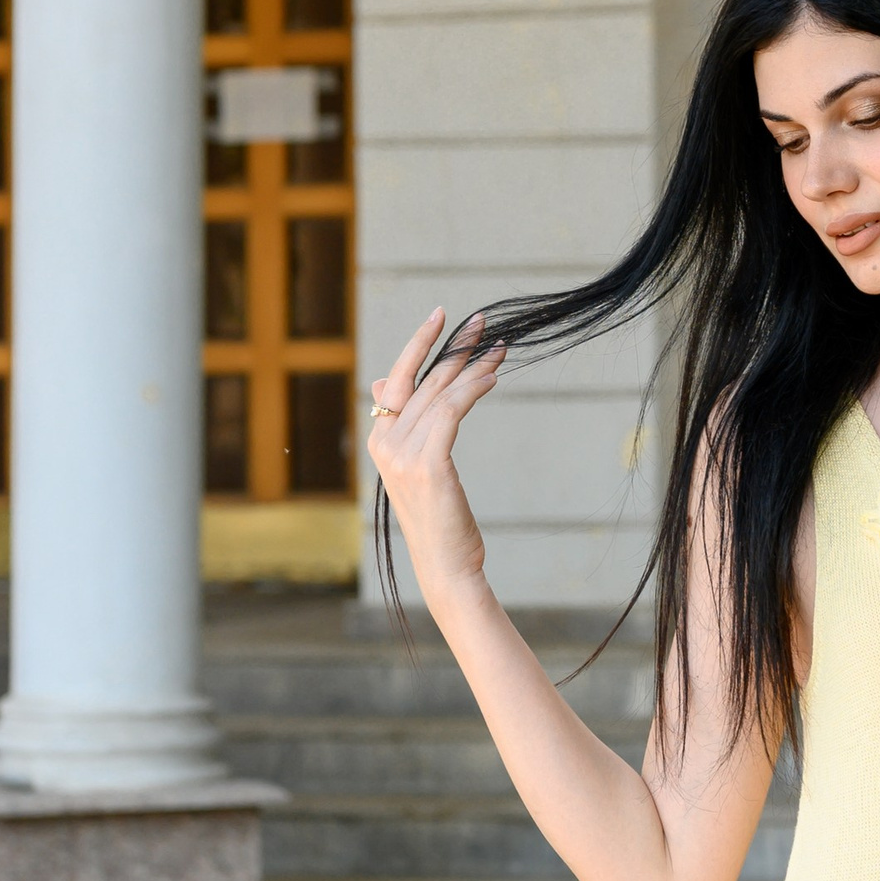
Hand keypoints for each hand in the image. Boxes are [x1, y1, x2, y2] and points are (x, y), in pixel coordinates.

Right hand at [366, 307, 500, 602]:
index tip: (444, 315)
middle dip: (454, 346)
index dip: (420, 343)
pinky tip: (492, 377)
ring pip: (442, 393)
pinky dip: (473, 389)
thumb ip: (403, 424)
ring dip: (474, 367)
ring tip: (500, 350)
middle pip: (424, 379)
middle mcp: (385, 442)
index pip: (398, 377)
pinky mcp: (427, 464)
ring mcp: (402, 454)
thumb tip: (381, 381)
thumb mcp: (414, 466)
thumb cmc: (437, 515)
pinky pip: (451, 411)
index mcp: (379, 438)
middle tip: (483, 322)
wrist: (445, 565)